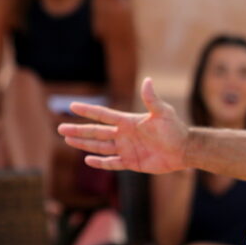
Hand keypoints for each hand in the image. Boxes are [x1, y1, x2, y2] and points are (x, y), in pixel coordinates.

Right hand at [57, 77, 189, 172]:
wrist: (185, 149)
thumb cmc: (175, 129)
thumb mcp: (163, 113)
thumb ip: (152, 99)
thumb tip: (148, 80)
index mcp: (129, 121)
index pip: (104, 115)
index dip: (88, 111)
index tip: (72, 105)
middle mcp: (124, 135)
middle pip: (97, 132)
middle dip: (79, 130)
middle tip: (60, 127)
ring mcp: (127, 149)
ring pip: (100, 146)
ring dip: (84, 143)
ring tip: (67, 139)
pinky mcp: (132, 163)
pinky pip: (112, 163)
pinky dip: (100, 163)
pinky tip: (87, 160)